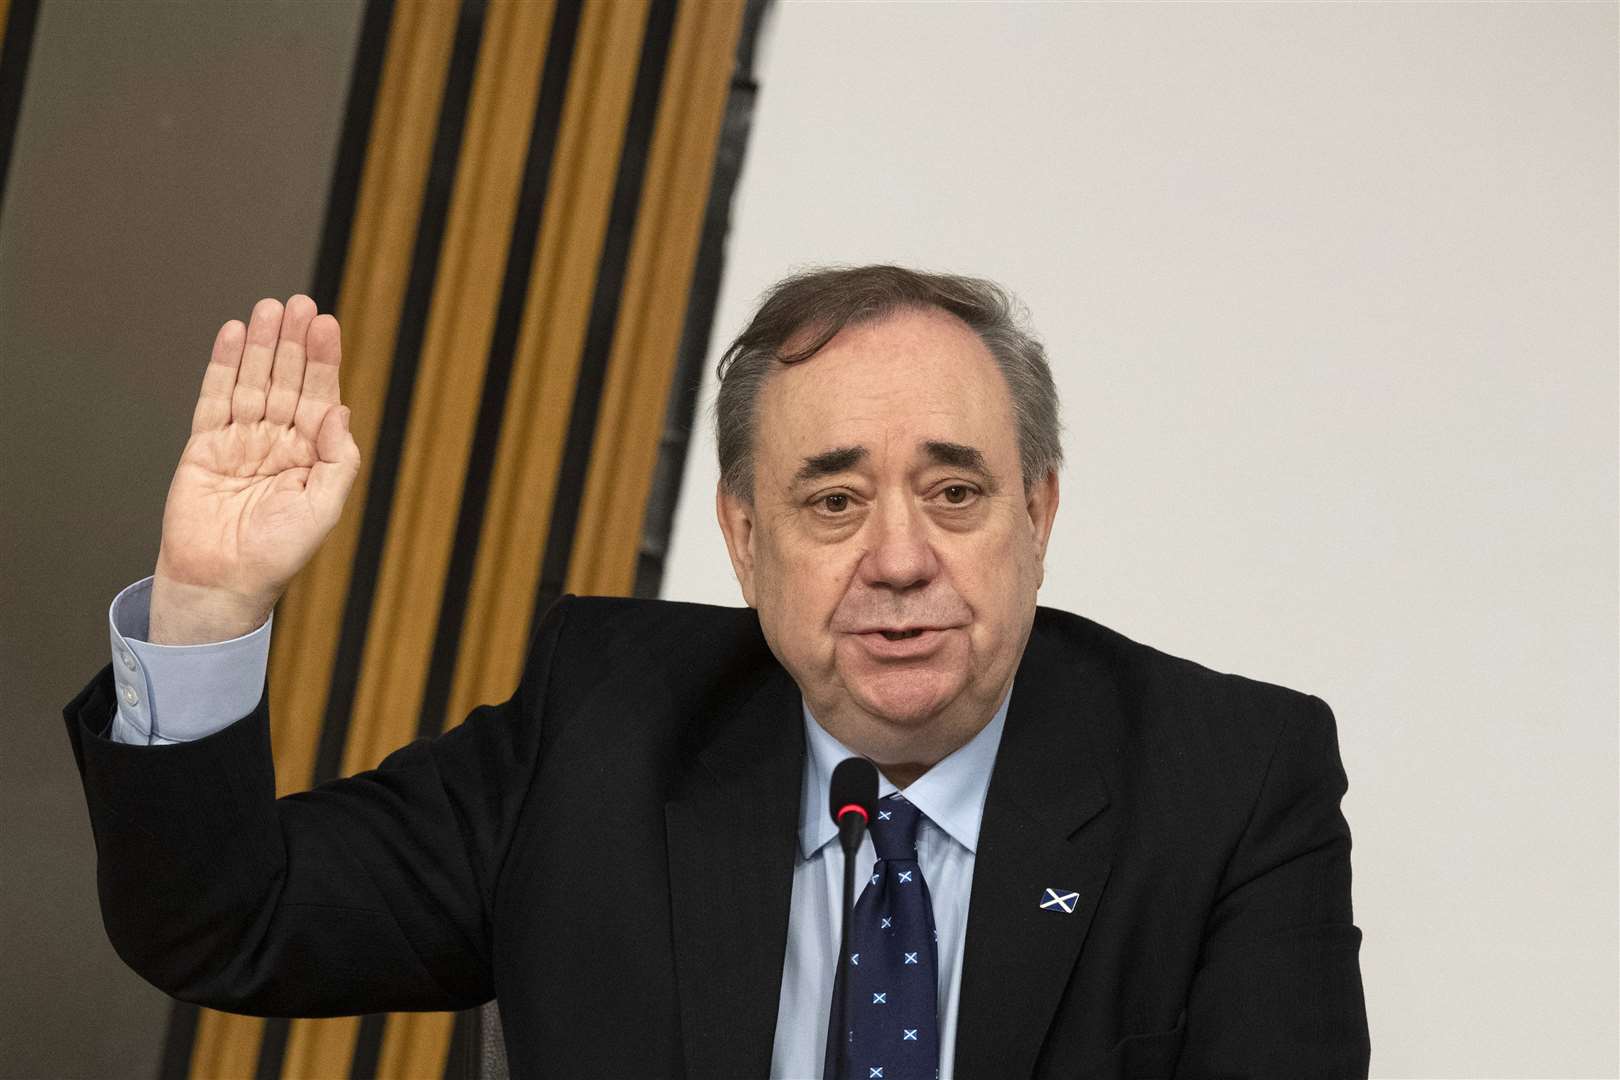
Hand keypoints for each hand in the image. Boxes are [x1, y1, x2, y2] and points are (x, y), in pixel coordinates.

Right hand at [148, 296, 360, 644]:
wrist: (223, 581)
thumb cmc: (277, 554)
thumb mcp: (324, 508)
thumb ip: (337, 460)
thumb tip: (339, 410)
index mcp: (310, 455)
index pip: (319, 396)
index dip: (323, 360)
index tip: (326, 324)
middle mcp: (277, 442)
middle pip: (286, 380)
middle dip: (293, 342)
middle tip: (299, 302)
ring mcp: (240, 441)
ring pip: (252, 382)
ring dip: (261, 345)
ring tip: (269, 307)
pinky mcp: (205, 446)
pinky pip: (214, 398)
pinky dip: (224, 366)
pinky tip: (234, 335)